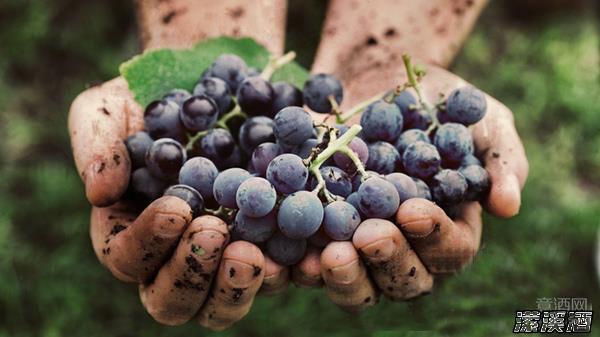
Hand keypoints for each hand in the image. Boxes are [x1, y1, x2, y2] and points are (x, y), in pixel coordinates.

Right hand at [69, 78, 281, 329]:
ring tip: (254, 255)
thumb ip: (96, 144)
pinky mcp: (268, 246)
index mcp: (132, 233)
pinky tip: (304, 255)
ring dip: (237, 288)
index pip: (128, 258)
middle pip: (174, 300)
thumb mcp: (110, 108)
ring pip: (223, 304)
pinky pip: (278, 275)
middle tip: (215, 233)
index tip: (178, 208)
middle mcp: (176, 255)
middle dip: (192, 273)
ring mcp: (224, 256)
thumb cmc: (151, 100)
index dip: (149, 241)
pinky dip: (289, 272)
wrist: (214, 86)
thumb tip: (100, 193)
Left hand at [299, 64, 527, 308]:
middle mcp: (405, 248)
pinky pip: (307, 259)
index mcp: (449, 230)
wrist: (378, 78)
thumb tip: (508, 207)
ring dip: (342, 276)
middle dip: (387, 261)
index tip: (414, 210)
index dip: (434, 237)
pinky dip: (295, 263)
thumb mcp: (481, 120)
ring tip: (328, 256)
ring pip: (356, 282)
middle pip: (402, 280)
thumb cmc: (439, 103)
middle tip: (369, 236)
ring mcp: (359, 244)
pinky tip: (285, 253)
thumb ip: (501, 160)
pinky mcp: (318, 231)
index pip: (451, 250)